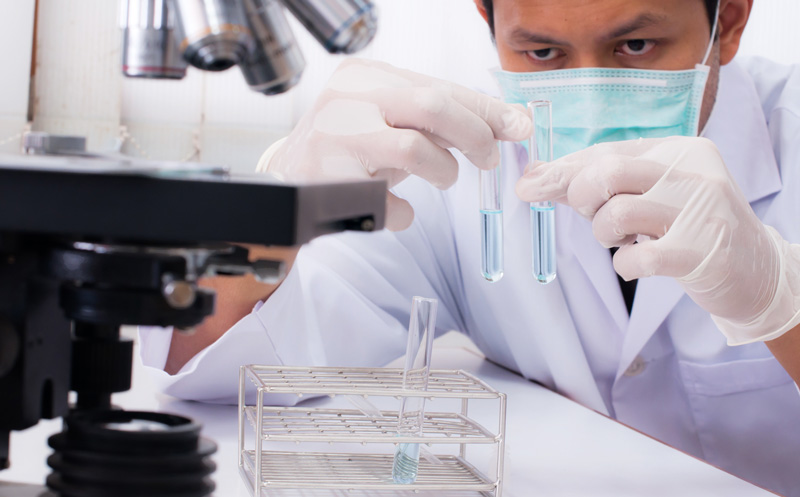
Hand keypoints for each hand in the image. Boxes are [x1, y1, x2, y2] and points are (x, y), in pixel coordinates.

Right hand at [260, 58, 531, 230]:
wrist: (286, 180)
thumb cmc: (348, 147)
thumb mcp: (391, 120)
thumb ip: (442, 118)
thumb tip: (510, 122)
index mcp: (367, 75)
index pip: (440, 86)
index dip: (485, 109)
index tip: (517, 127)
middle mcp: (349, 98)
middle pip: (432, 105)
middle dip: (474, 134)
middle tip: (486, 160)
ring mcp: (336, 138)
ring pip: (415, 149)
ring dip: (442, 171)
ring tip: (438, 178)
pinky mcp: (330, 181)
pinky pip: (388, 201)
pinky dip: (402, 212)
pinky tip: (396, 208)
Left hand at [516, 136, 799, 344]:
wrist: (757, 269)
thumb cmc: (689, 227)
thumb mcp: (649, 194)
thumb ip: (597, 183)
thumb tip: (532, 177)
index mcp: (678, 150)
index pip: (606, 151)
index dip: (562, 171)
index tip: (529, 185)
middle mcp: (691, 173)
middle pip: (607, 172)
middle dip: (582, 198)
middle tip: (595, 217)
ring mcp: (698, 211)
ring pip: (617, 213)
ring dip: (604, 235)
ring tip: (624, 241)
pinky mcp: (700, 252)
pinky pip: (637, 257)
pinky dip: (626, 265)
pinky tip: (639, 264)